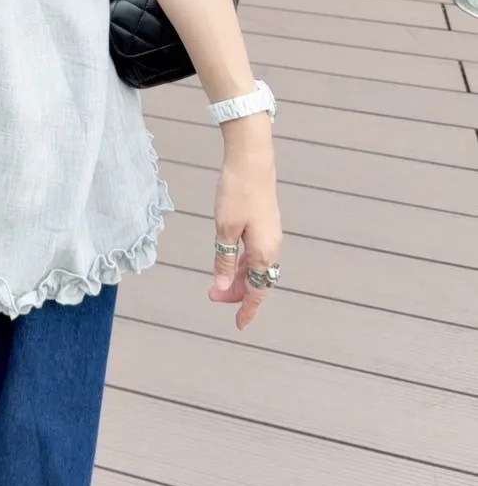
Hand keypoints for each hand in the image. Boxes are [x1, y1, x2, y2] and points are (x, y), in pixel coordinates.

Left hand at [209, 120, 281, 329]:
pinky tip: (229, 259)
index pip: (256, 290)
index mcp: (264, 252)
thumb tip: (222, 287)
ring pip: (255, 266)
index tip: (239, 325)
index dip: (246, 309)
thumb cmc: (237, 193)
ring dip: (238, 276)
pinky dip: (241, 261)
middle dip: (237, 292)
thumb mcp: (225, 228)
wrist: (252, 160)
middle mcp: (271, 247)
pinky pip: (254, 252)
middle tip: (214, 296)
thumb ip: (223, 259)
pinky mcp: (265, 223)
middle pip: (256, 280)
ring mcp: (270, 234)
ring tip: (218, 283)